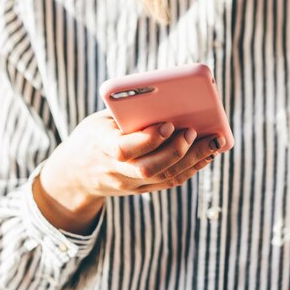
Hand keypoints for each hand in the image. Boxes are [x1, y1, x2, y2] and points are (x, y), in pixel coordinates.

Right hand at [34, 110, 225, 233]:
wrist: (75, 174)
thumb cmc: (95, 136)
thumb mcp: (101, 120)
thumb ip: (128, 114)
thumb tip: (169, 100)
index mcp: (100, 146)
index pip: (123, 149)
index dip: (148, 139)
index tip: (169, 124)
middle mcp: (115, 170)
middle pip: (149, 167)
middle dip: (177, 150)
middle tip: (195, 131)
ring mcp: (129, 183)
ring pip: (164, 177)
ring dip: (193, 160)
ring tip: (214, 142)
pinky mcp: (142, 190)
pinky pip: (170, 182)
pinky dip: (192, 168)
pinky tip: (207, 154)